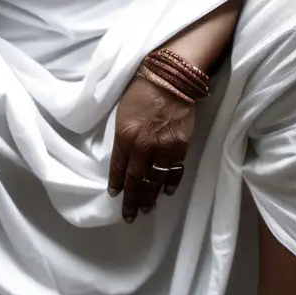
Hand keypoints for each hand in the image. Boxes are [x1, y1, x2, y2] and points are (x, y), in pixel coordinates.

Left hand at [106, 73, 195, 222]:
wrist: (171, 78)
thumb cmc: (141, 89)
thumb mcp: (122, 112)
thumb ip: (122, 136)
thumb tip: (123, 153)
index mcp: (124, 137)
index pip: (118, 168)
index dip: (116, 184)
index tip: (114, 196)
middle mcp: (143, 148)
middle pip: (136, 180)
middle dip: (132, 200)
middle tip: (130, 216)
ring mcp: (163, 148)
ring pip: (155, 180)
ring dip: (150, 197)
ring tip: (146, 209)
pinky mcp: (181, 145)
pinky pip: (175, 170)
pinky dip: (170, 183)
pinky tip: (166, 192)